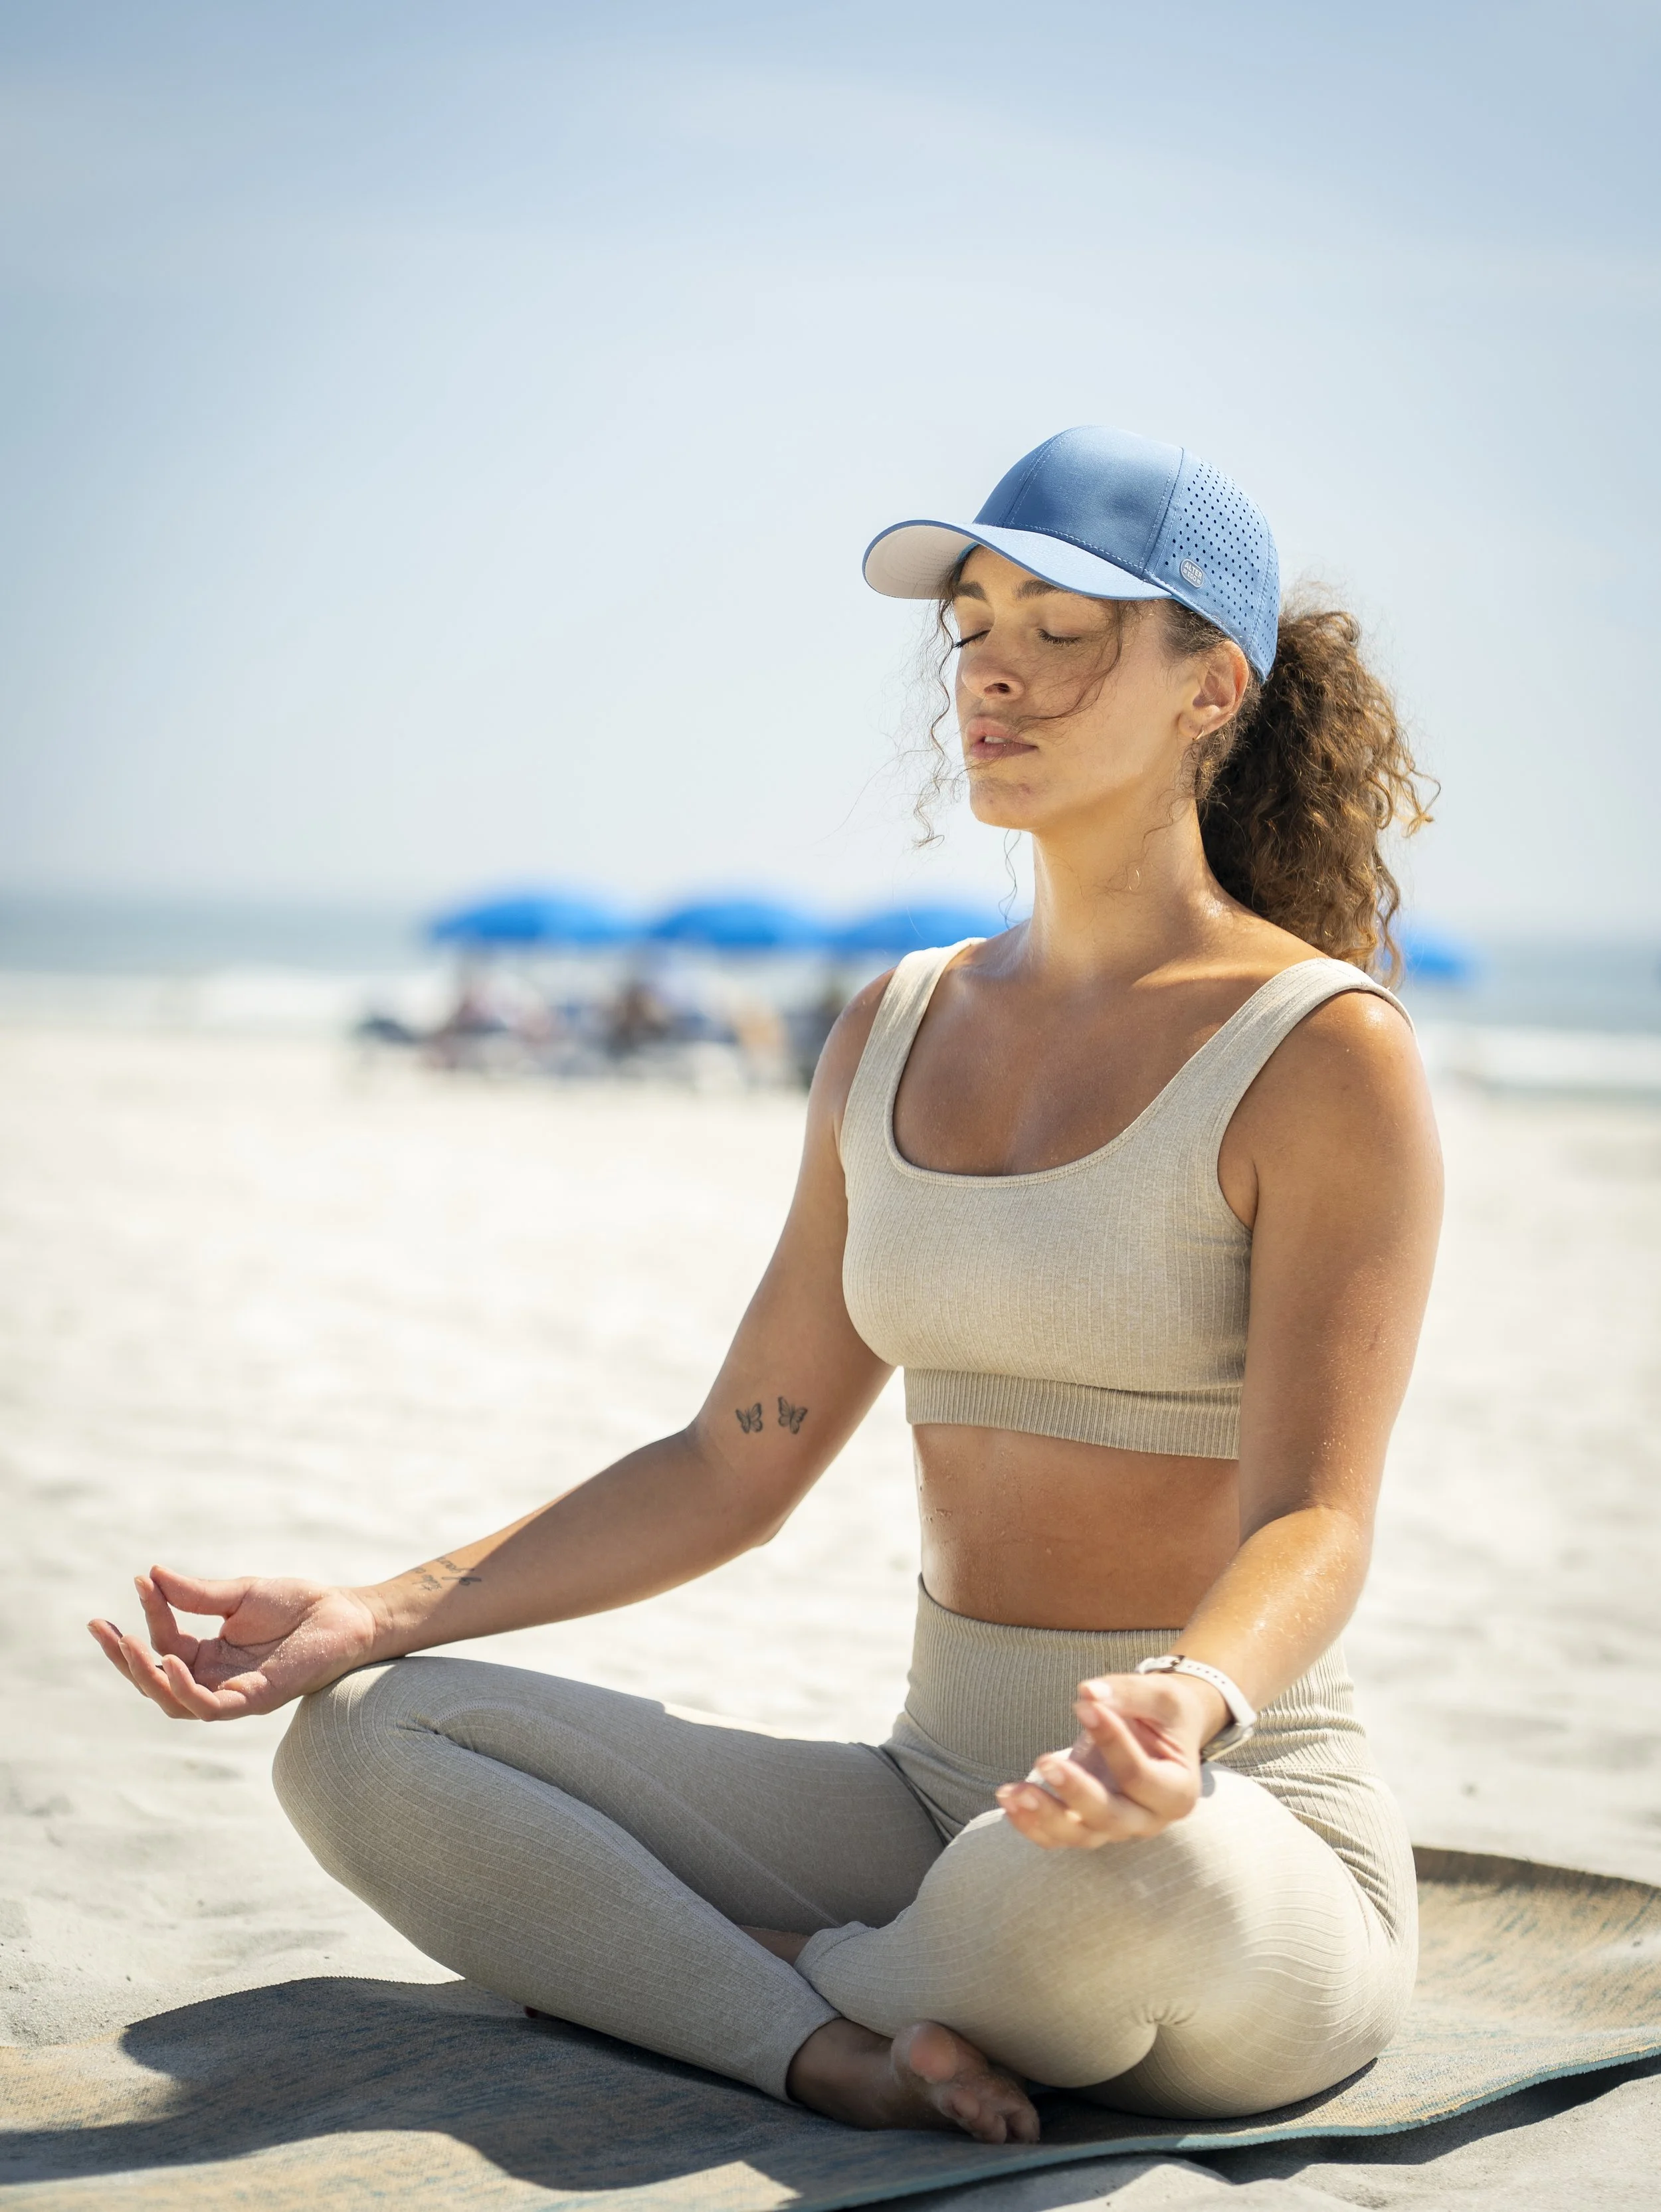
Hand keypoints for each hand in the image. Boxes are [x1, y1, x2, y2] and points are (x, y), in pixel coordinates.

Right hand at [87, 1566, 379, 1720]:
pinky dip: (185, 1689)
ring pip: (174, 1701)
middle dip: (125, 1659)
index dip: (148, 1616)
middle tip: (102, 1630)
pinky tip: (169, 1660)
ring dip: (147, 1676)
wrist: (348, 1613)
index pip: (165, 1642)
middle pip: (157, 1681)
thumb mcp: (240, 1593)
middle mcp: (217, 1679)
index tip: (138, 1583)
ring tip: (131, 1645)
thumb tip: (152, 1575)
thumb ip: (197, 1594)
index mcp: (211, 1655)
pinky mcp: (256, 1699)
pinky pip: (209, 1707)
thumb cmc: (300, 1604)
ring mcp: (235, 1692)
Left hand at [995, 1670, 1224, 1848]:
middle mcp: (1148, 1819)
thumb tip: (1089, 1692)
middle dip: (1076, 1794)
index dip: (1112, 1743)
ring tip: (1010, 1792)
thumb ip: (1128, 1693)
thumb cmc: (1164, 1714)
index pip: (1141, 1776)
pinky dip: (1031, 1824)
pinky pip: (1059, 1836)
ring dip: (1043, 1816)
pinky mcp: (1090, 1826)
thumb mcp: (1160, 1696)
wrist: (1163, 1733)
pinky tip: (1008, 1800)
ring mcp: (1117, 1828)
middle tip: (1043, 1761)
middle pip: (1110, 1818)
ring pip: (1080, 1835)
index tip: (1082, 1705)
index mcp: (1178, 1791)